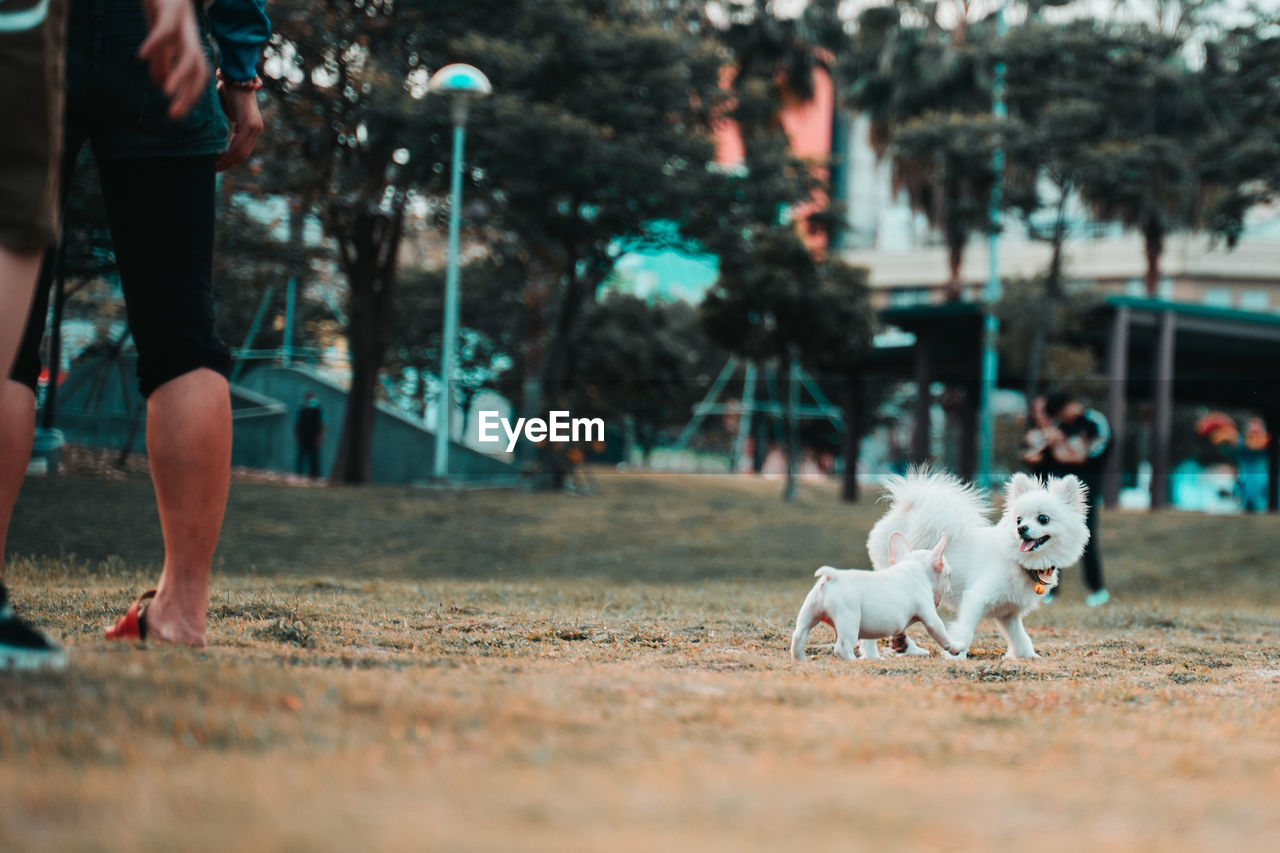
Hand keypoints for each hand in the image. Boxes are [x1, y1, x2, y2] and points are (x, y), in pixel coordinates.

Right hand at [139, 0, 209, 120]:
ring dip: (180, 76)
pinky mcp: (169, 10)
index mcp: (188, 46)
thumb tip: (162, 83)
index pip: (197, 77)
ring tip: (167, 92)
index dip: (189, 96)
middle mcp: (190, 38)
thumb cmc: (163, 5)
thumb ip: (163, 59)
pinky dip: (155, 43)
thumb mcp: (163, 36)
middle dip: (189, 94)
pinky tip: (142, 55)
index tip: (176, 115)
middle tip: (173, 115)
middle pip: (199, 71)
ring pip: (190, 54)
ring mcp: (182, 24)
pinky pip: (164, 29)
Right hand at [216, 83, 263, 170]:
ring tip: (213, 168)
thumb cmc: (227, 89)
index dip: (231, 160)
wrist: (235, 75)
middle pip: (242, 154)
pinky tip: (217, 158)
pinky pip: (238, 145)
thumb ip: (223, 124)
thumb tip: (210, 136)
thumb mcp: (225, 111)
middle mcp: (255, 129)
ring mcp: (255, 127)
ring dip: (227, 161)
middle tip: (213, 171)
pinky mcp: (250, 124)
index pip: (242, 150)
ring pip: (241, 152)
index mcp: (251, 127)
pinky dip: (228, 153)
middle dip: (228, 164)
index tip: (218, 167)